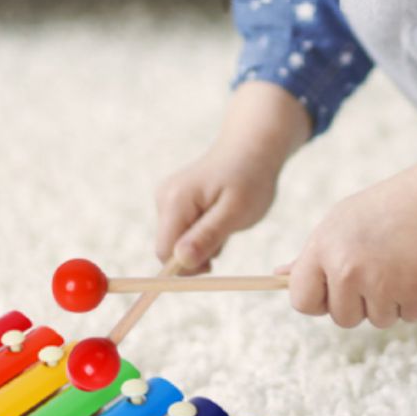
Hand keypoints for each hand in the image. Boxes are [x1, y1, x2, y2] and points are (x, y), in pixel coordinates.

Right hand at [154, 144, 279, 271]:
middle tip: (226, 234)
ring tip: (226, 220)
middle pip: (169, 248)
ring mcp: (168, 199)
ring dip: (204, 242)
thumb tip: (181, 261)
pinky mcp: (175, 202)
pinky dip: (203, 232)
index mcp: (175, 201)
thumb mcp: (235, 212)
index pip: (164, 252)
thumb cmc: (249, 178)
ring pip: (179, 242)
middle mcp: (164, 199)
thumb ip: (207, 236)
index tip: (215, 264)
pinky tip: (220, 215)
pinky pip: (184, 232)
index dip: (187, 267)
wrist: (252, 148)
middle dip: (198, 252)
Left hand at [281, 174, 416, 328]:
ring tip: (401, 264)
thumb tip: (279, 275)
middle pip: (342, 318)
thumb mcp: (340, 223)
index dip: (318, 301)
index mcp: (323, 249)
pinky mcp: (413, 293)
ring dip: (392, 301)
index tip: (334, 293)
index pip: (301, 300)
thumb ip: (312, 254)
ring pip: (378, 320)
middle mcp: (346, 269)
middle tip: (380, 270)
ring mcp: (380, 283)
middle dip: (361, 303)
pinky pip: (409, 316)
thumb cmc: (385, 210)